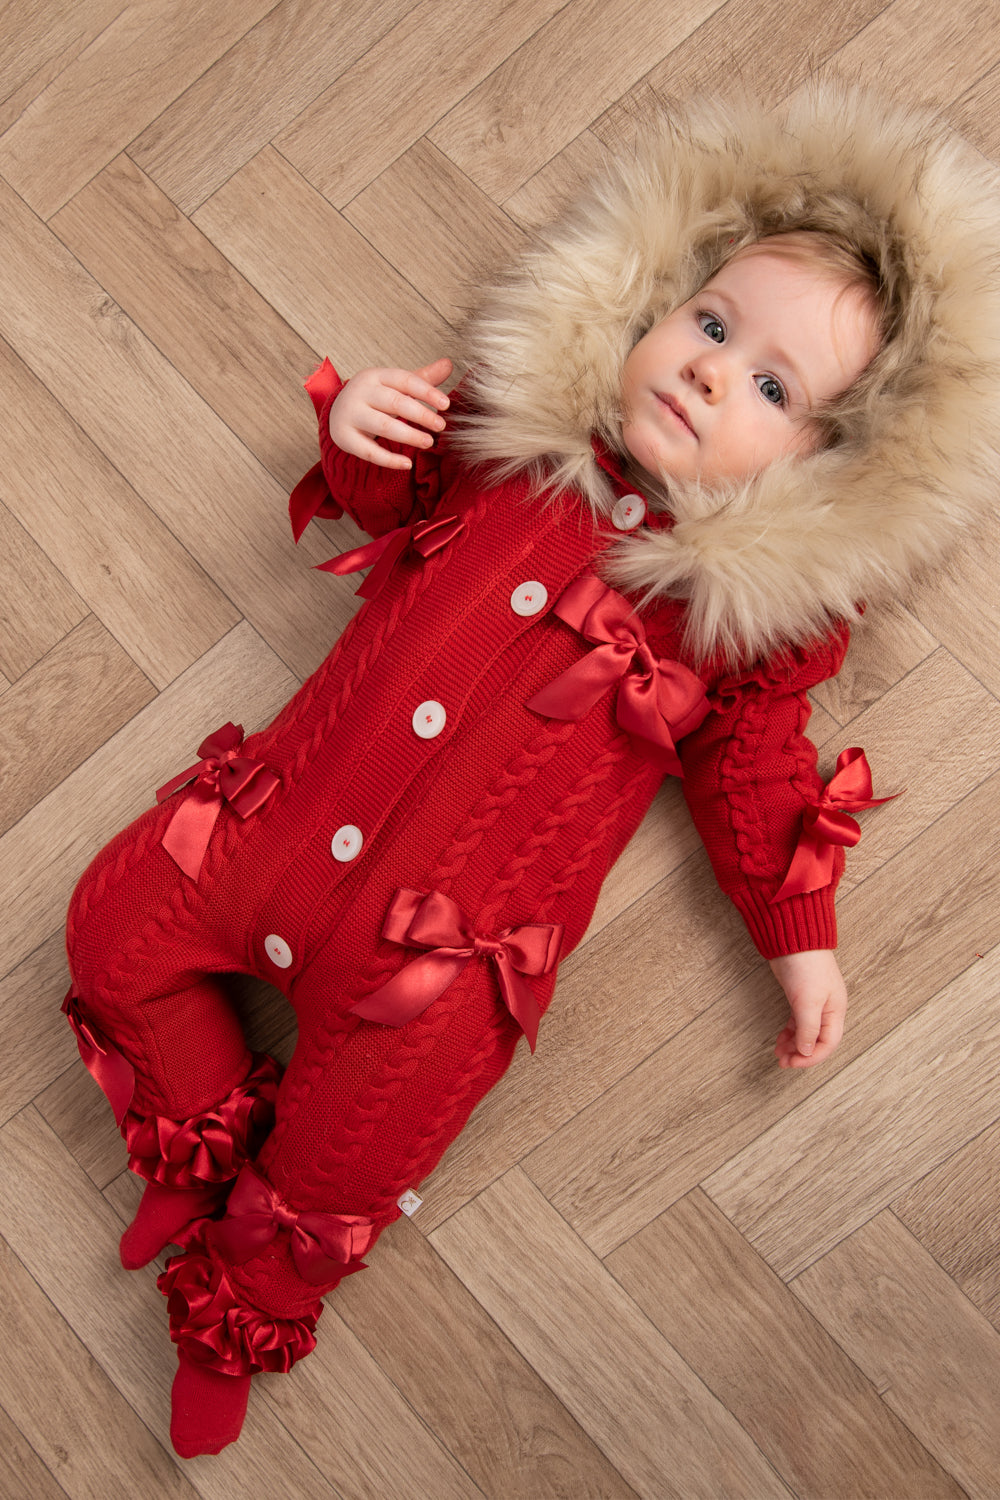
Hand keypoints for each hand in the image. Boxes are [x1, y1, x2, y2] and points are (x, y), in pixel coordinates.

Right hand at [328, 359, 452, 469]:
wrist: (337, 413)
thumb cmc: (375, 399)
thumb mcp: (395, 386)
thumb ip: (422, 378)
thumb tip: (449, 364)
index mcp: (376, 375)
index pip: (405, 380)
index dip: (426, 392)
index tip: (446, 405)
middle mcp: (361, 392)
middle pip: (395, 402)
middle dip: (420, 414)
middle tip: (441, 426)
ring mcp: (350, 414)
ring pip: (383, 426)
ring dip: (409, 435)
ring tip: (429, 442)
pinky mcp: (344, 437)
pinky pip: (368, 451)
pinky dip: (389, 460)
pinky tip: (407, 464)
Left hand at [769, 949, 846, 1068]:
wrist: (793, 937)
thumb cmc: (806, 965)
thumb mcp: (808, 1001)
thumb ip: (808, 1028)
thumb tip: (806, 1051)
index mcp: (836, 1010)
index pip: (828, 1043)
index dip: (811, 1057)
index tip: (793, 1063)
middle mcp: (827, 1008)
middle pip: (817, 1040)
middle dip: (800, 1053)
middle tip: (783, 1062)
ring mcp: (813, 1002)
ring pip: (805, 1032)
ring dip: (793, 1045)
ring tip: (778, 1053)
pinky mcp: (799, 996)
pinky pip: (797, 1022)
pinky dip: (789, 1032)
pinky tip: (780, 1039)